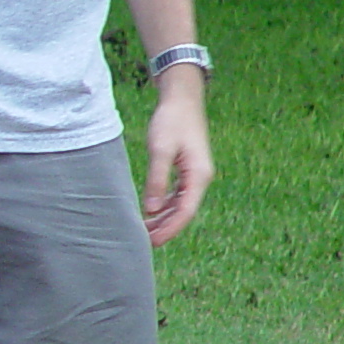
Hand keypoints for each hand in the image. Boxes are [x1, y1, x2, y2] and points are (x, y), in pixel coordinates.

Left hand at [142, 73, 213, 247]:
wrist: (181, 99)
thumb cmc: (171, 121)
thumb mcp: (160, 150)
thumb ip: (156, 179)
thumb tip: (150, 209)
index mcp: (199, 175)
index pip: (185, 211)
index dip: (170, 229)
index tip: (153, 242)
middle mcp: (200, 178)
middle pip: (183, 212)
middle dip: (165, 228)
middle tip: (144, 244)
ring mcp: (194, 175)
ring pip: (179, 205)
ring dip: (163, 219)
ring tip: (143, 232)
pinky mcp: (186, 170)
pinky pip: (176, 195)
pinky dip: (163, 205)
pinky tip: (149, 213)